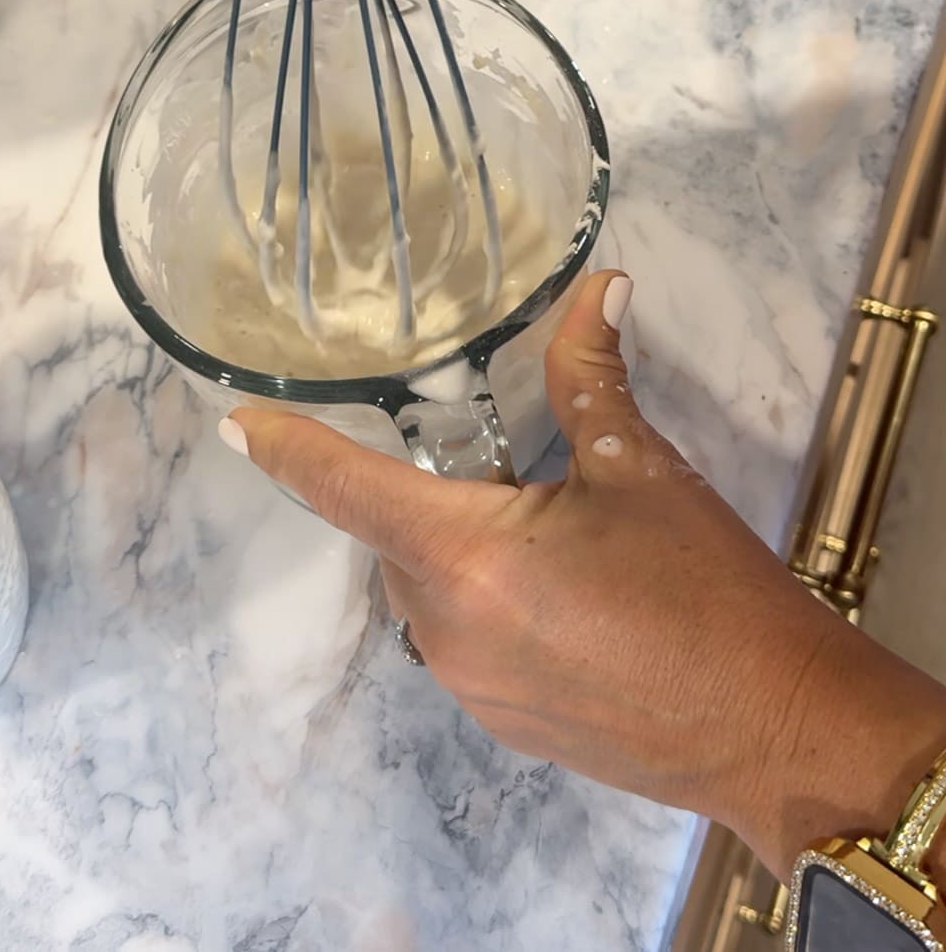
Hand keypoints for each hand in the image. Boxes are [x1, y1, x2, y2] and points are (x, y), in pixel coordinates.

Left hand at [222, 270, 945, 877]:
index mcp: (467, 558)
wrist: (778, 729)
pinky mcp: (504, 724)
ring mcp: (472, 690)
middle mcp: (447, 631)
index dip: (290, 450)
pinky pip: (465, 640)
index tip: (236, 423)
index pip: (350, 490)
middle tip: (529, 483)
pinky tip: (575, 603)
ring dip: (470, 554)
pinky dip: (492, 604)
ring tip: (570, 548)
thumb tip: (597, 285)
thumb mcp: (644, 471)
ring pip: (432, 592)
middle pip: (400, 539)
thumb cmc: (707, 592)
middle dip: (443, 499)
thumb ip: (593, 376)